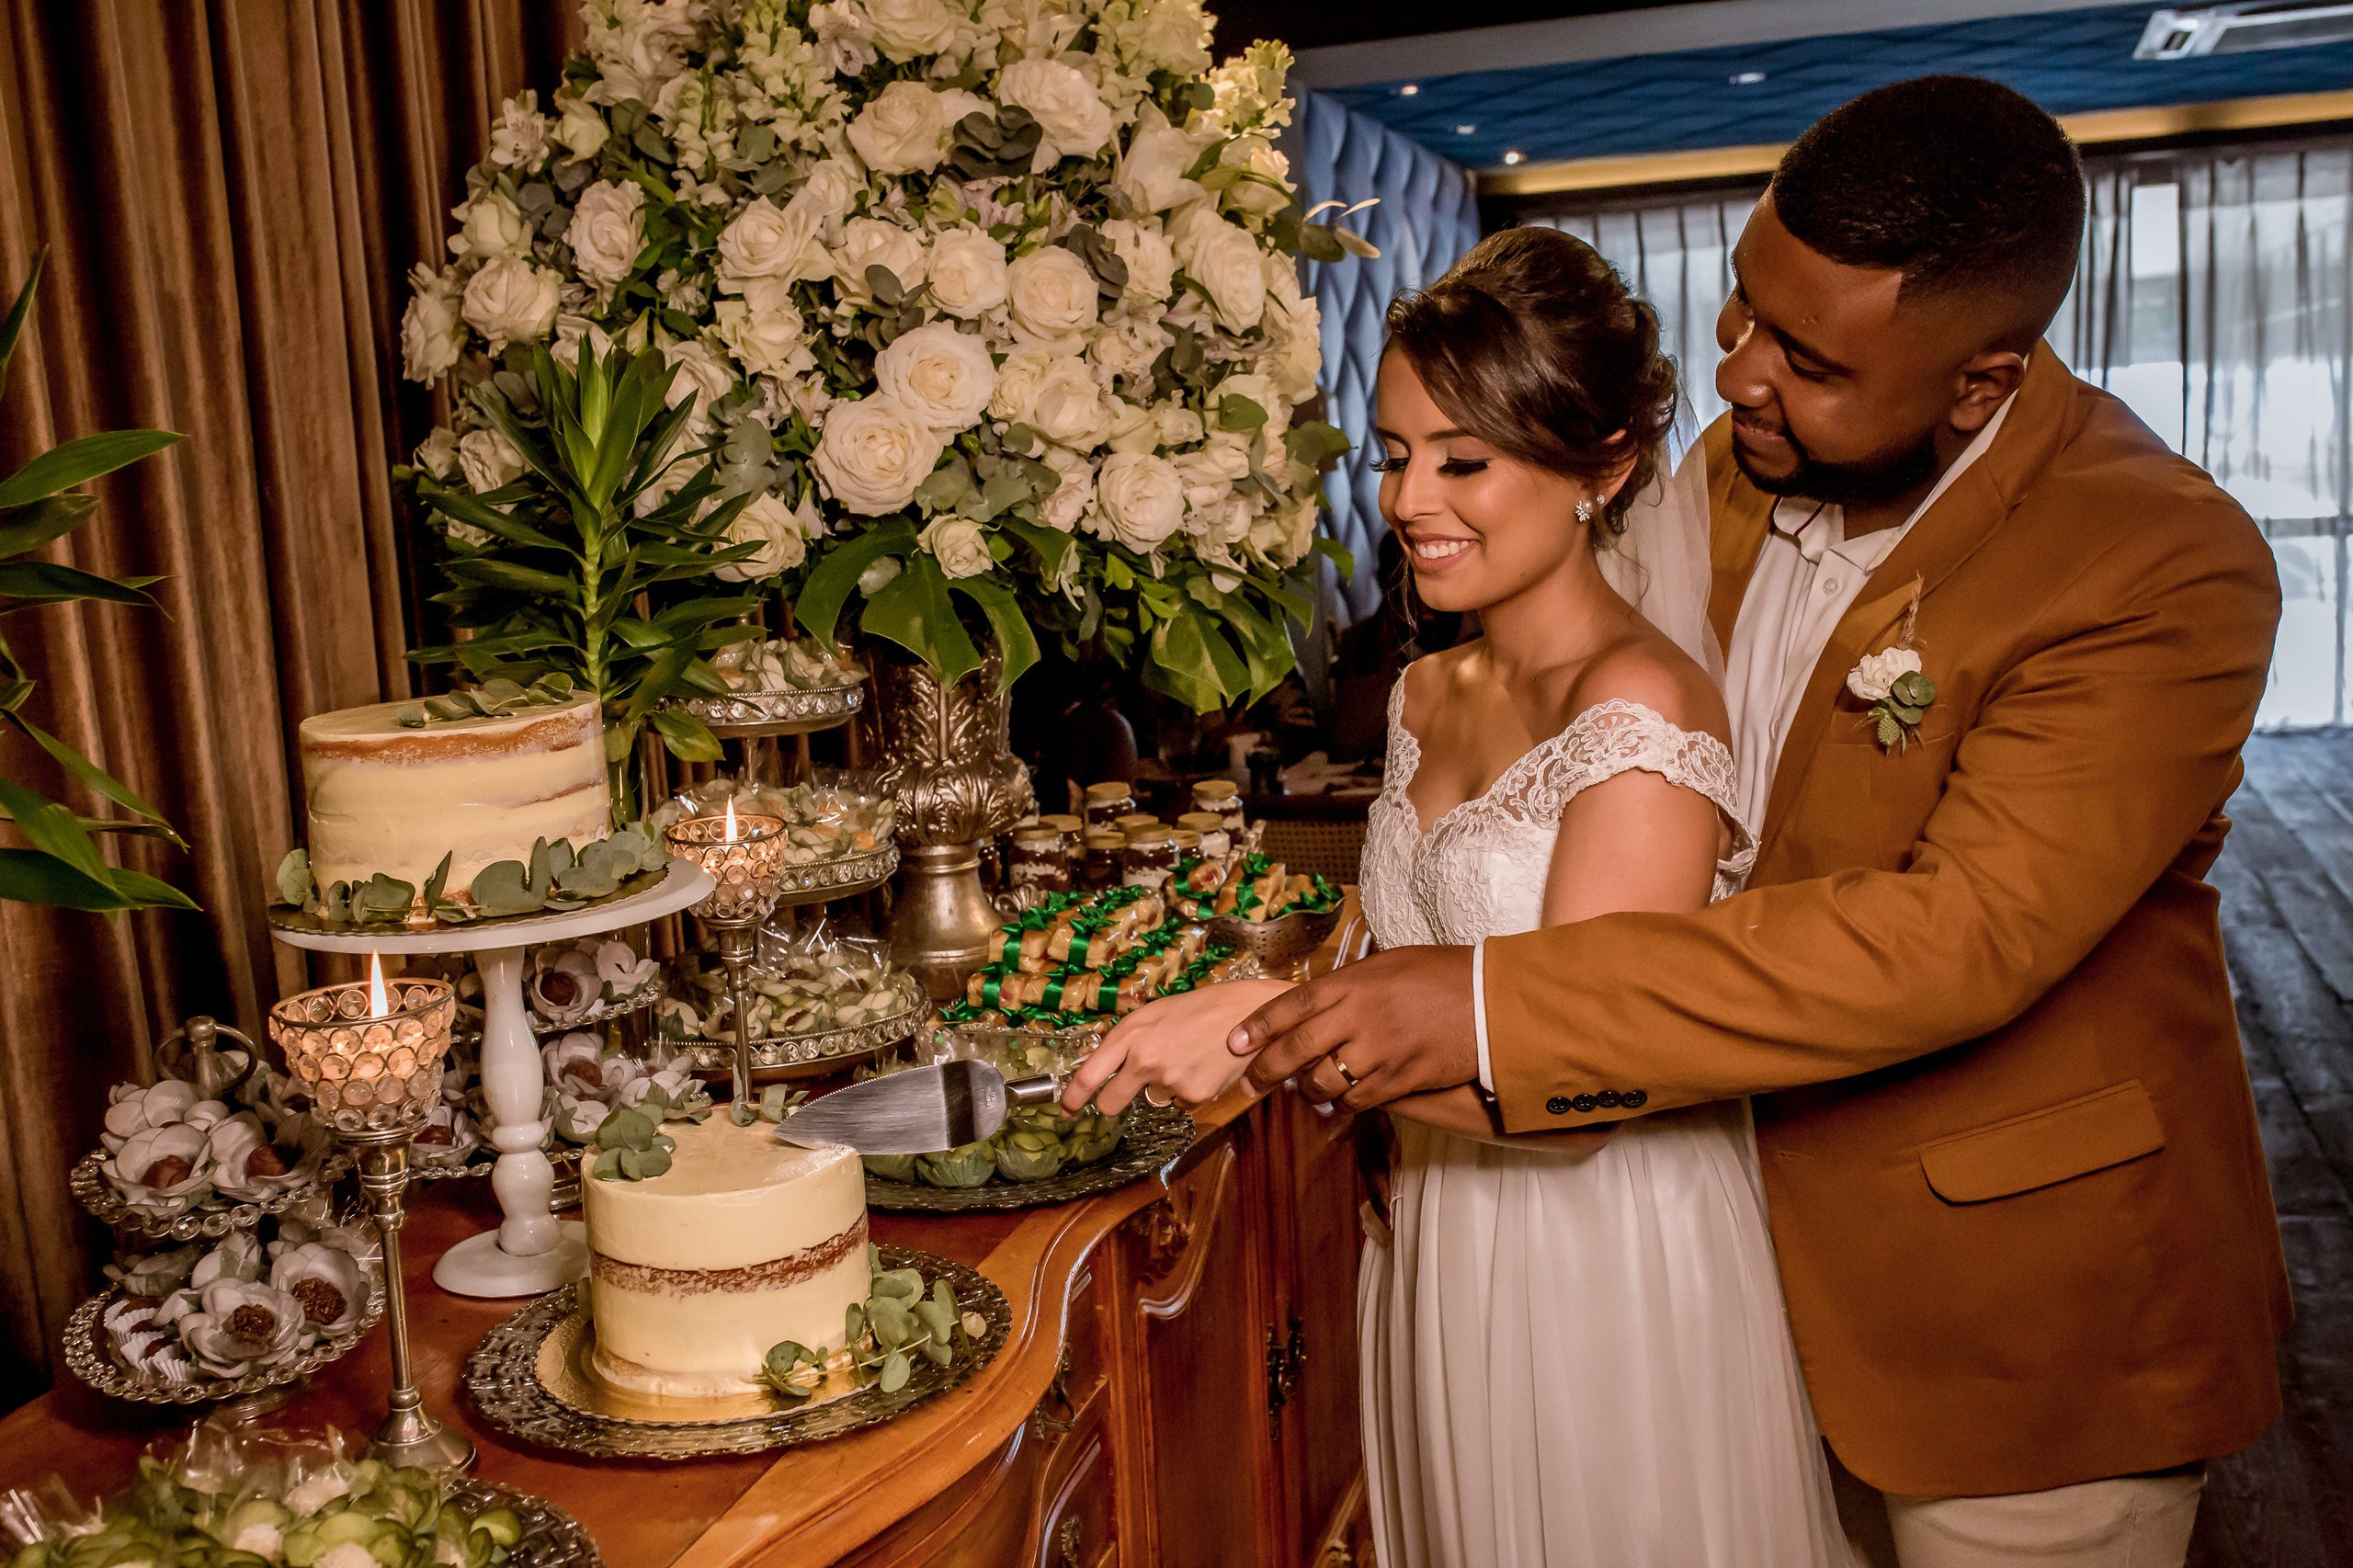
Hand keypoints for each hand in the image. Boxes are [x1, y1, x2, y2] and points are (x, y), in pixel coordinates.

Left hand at [1061, 979, 1295, 1115]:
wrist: (1251, 1013)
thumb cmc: (1202, 1007)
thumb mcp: (1156, 1013)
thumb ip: (1130, 1040)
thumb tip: (1108, 1066)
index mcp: (1130, 1033)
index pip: (1088, 1075)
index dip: (1072, 1098)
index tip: (1066, 1109)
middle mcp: (1144, 1060)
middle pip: (1111, 1103)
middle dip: (1113, 1102)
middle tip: (1125, 1092)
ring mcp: (1169, 1081)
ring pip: (1152, 1100)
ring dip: (1162, 1088)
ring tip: (1187, 1059)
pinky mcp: (1194, 1096)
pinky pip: (1180, 1103)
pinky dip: (1188, 1091)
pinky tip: (1203, 1067)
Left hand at [1229, 945, 1477, 1109]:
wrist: (1490, 1001)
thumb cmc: (1439, 974)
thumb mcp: (1387, 964)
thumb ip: (1348, 984)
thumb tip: (1314, 1005)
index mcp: (1352, 983)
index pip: (1292, 1005)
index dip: (1258, 1027)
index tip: (1235, 1043)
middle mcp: (1359, 1017)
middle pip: (1296, 1049)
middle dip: (1265, 1070)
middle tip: (1249, 1082)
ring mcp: (1379, 1052)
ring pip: (1323, 1083)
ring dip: (1307, 1090)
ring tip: (1306, 1087)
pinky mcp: (1400, 1079)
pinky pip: (1357, 1101)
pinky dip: (1343, 1104)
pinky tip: (1340, 1100)